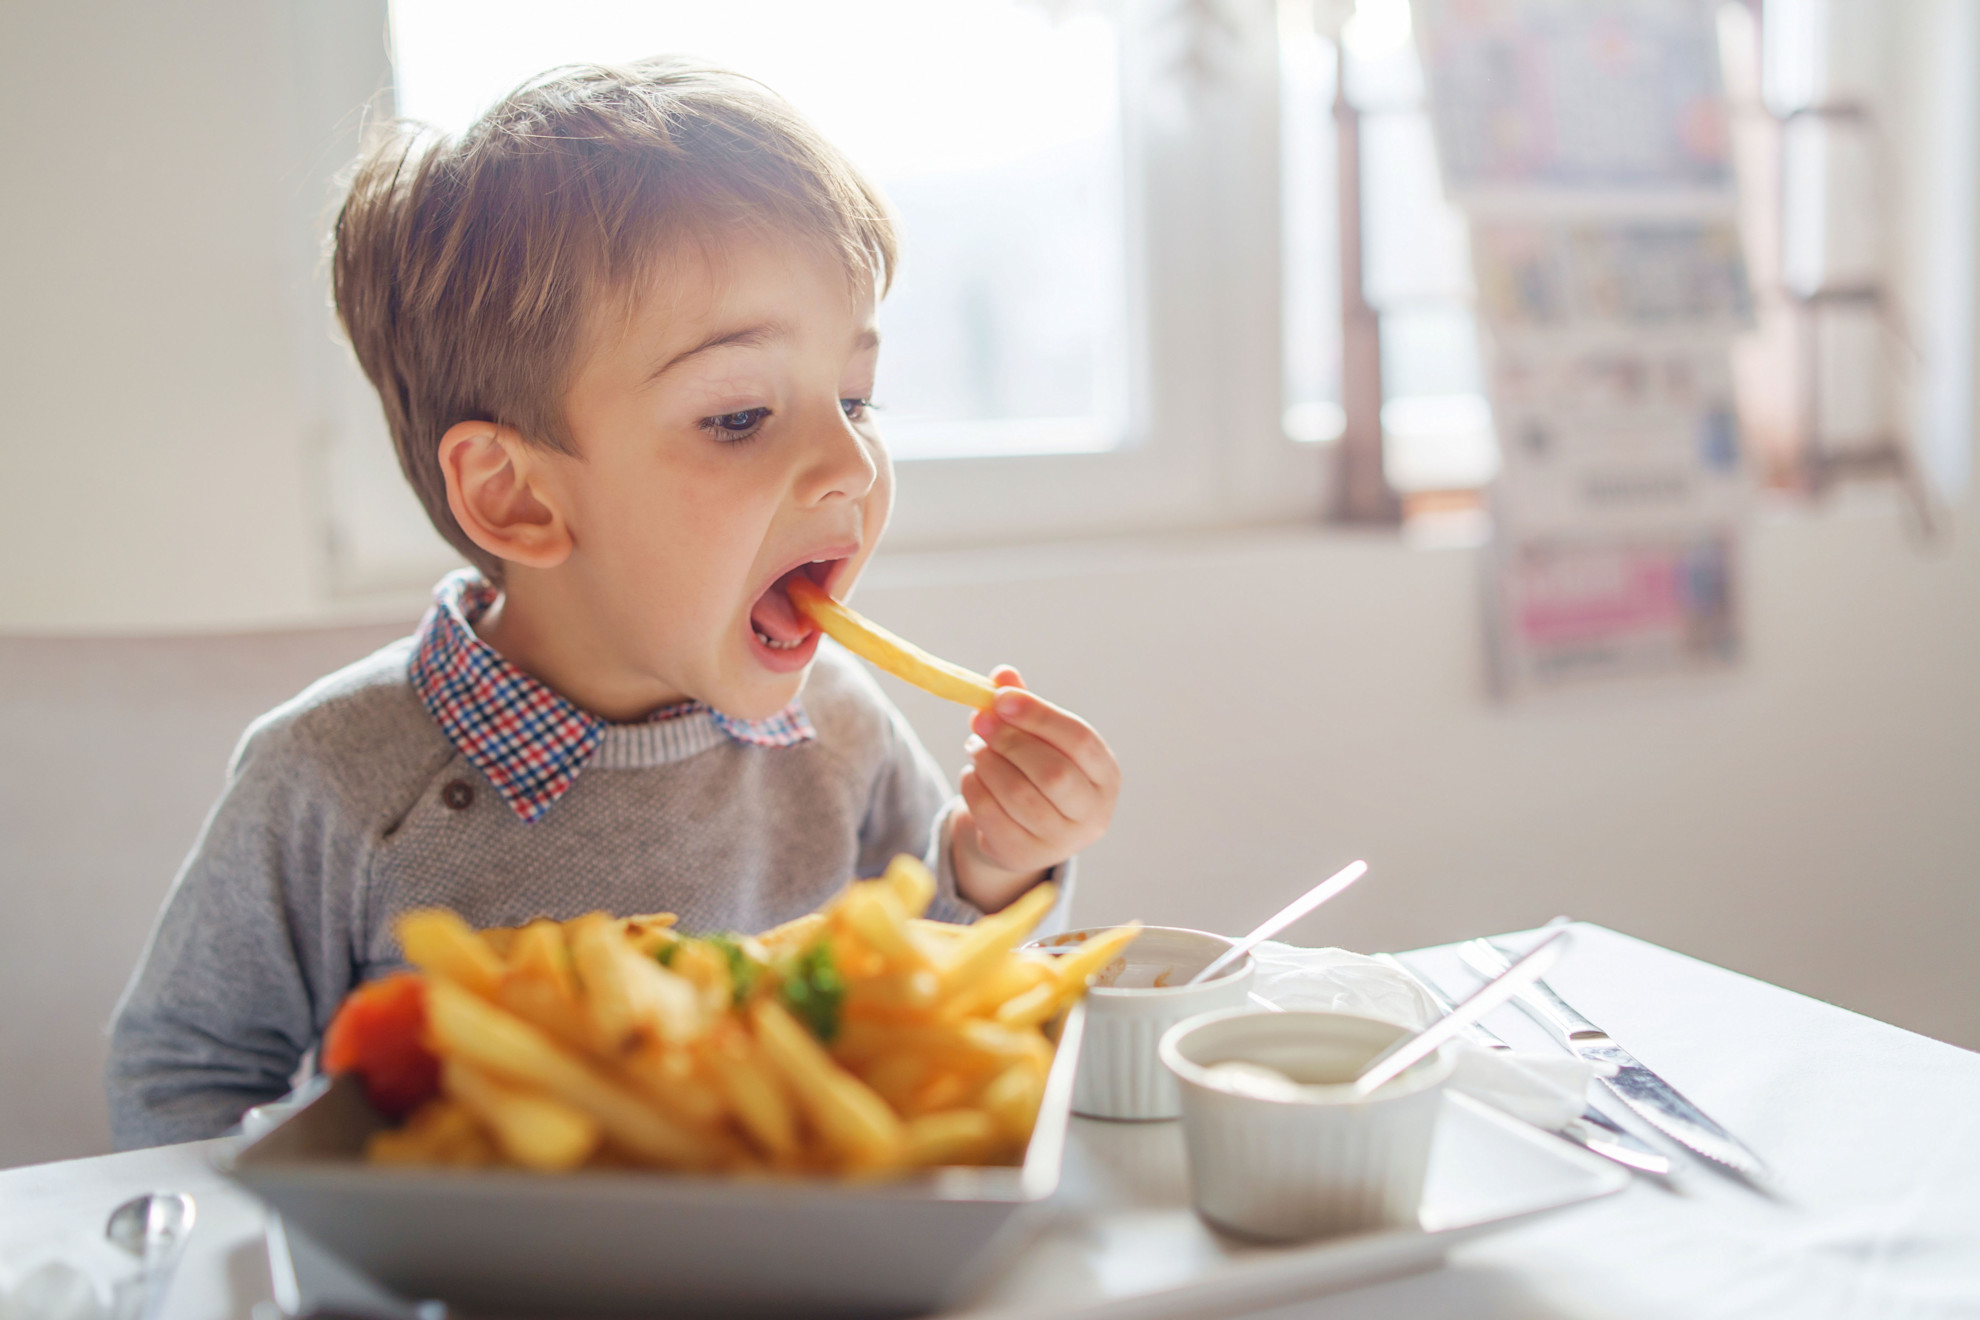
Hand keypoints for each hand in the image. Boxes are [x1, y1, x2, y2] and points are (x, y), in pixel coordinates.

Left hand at [952, 666, 1119, 911]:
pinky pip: (993, 818)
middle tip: (979, 721)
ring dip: (989, 764)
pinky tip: (971, 774)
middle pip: (1052, 772)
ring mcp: (1062, 841)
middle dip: (1010, 741)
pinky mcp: (1026, 856)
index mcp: (1105, 774)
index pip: (1078, 739)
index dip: (1038, 715)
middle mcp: (1093, 812)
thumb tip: (1002, 674)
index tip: (1000, 698)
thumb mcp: (1037, 738)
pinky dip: (975, 789)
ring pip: (1020, 796)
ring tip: (974, 747)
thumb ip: (1023, 705)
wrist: (1024, 832)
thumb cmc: (1036, 772)